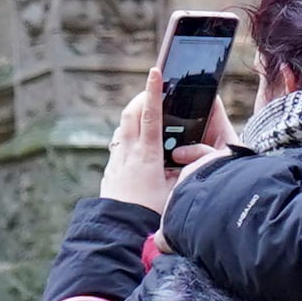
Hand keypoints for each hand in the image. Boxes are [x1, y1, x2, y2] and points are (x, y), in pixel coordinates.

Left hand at [99, 69, 224, 211]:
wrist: (118, 229)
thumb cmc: (150, 214)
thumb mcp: (174, 192)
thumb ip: (182, 172)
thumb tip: (191, 160)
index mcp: (148, 154)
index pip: (150, 115)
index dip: (154, 91)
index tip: (155, 71)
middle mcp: (128, 152)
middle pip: (131, 113)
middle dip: (141, 98)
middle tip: (152, 91)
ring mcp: (116, 160)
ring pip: (122, 127)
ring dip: (133, 117)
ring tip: (146, 117)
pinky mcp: (110, 170)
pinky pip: (118, 144)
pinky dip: (127, 137)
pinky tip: (136, 147)